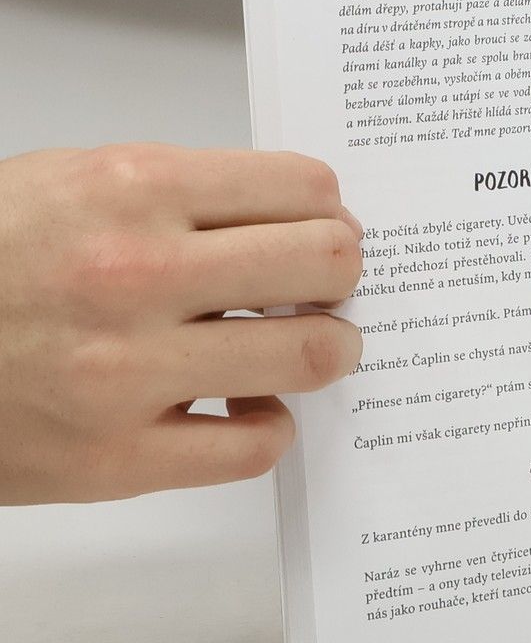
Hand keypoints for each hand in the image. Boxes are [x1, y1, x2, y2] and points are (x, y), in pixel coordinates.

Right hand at [0, 145, 362, 502]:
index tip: (323, 225)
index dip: (328, 208)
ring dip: (328, 348)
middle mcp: (135, 275)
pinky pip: (252, 447)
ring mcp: (125, 373)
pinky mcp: (111, 459)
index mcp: (131, 190)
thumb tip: (298, 212)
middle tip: (328, 285)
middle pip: (328, 262)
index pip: (303, 187)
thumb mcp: (76, 182)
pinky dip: (267, 427)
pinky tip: (242, 408)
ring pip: (310, 355)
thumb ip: (184, 194)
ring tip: (306, 344)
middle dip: (342, 272)